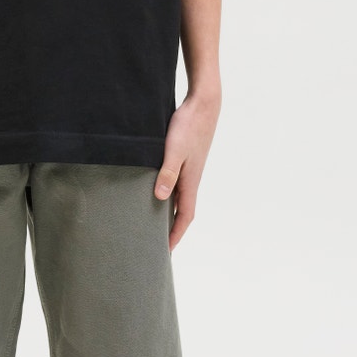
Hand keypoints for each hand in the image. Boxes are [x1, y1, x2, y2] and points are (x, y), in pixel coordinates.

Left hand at [154, 88, 220, 251]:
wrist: (203, 104)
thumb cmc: (188, 126)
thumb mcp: (174, 151)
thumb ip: (167, 173)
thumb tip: (161, 198)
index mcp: (190, 181)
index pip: (184, 216)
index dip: (175, 235)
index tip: (166, 252)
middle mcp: (191, 179)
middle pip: (182, 211)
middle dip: (171, 229)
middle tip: (157, 244)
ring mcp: (190, 169)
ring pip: (179, 197)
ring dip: (169, 212)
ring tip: (154, 223)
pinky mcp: (186, 159)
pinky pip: (176, 184)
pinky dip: (168, 194)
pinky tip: (157, 192)